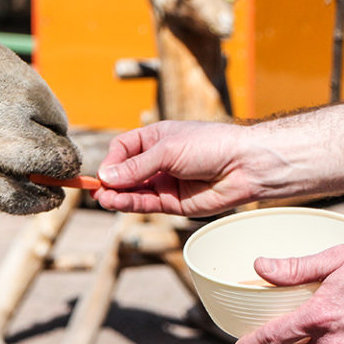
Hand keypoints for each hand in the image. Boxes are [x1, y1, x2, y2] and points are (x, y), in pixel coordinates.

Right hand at [92, 120, 259, 216]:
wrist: (245, 165)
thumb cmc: (210, 146)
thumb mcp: (167, 150)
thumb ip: (136, 166)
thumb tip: (107, 177)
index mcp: (154, 139)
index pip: (122, 150)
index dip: (112, 162)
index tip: (104, 173)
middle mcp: (157, 161)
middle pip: (125, 173)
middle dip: (111, 182)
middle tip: (97, 191)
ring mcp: (165, 182)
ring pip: (133, 191)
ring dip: (117, 195)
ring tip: (104, 199)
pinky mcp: (173, 203)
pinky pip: (147, 204)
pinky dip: (130, 204)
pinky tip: (117, 203)